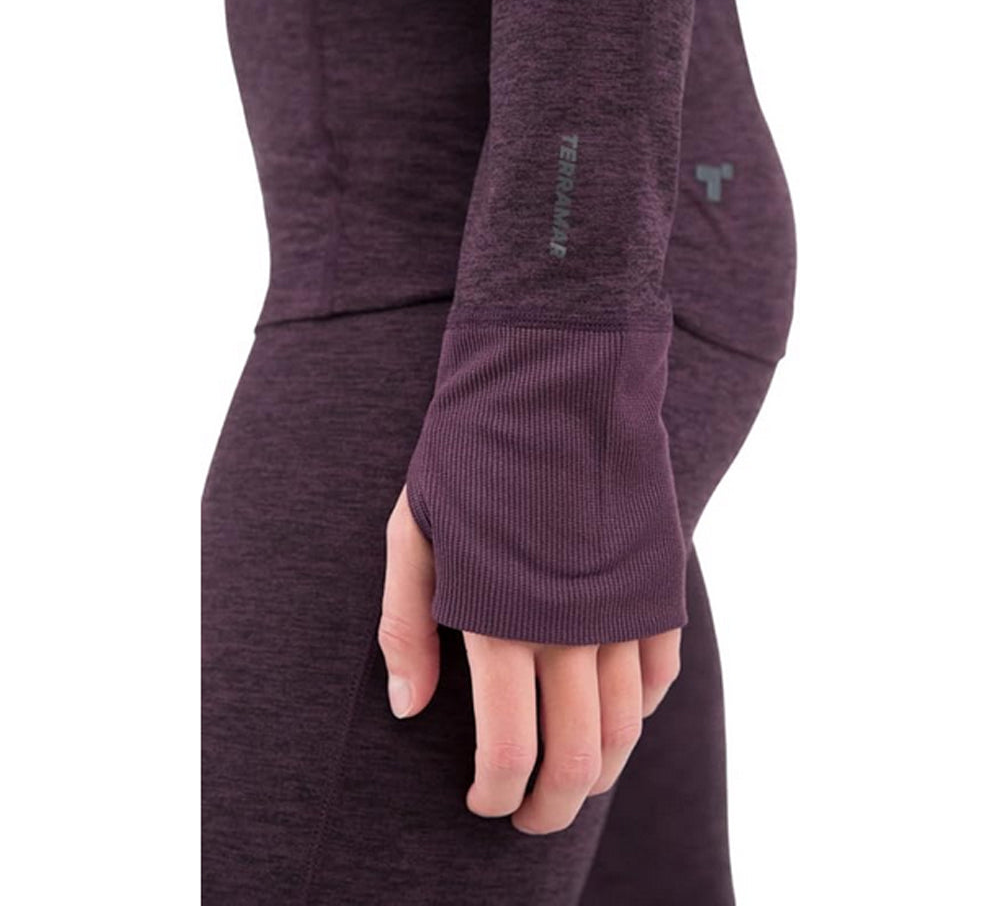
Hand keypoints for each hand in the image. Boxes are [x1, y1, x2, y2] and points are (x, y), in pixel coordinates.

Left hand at [379, 484, 682, 834]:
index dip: (499, 795)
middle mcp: (573, 627)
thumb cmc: (472, 453)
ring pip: (629, 727)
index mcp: (502, 619)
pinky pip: (661, 674)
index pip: (511, 750)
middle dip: (552, 806)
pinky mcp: (656, 583)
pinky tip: (612, 711)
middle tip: (528, 816)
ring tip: (570, 776)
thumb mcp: (412, 530)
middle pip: (580, 758)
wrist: (557, 382)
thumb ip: (407, 625)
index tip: (483, 804)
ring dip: (599, 769)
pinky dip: (640, 712)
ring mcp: (624, 606)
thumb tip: (410, 711)